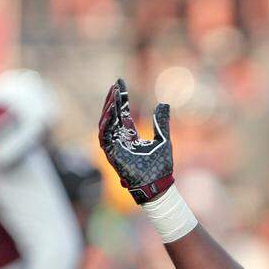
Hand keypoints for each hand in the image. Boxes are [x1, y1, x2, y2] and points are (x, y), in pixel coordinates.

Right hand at [98, 78, 173, 203]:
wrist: (158, 184)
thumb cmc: (161, 166)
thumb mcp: (164, 139)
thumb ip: (161, 122)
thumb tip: (164, 103)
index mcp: (131, 136)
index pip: (123, 114)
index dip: (122, 99)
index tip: (120, 84)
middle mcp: (120, 140)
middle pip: (113, 116)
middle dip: (113, 100)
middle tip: (116, 85)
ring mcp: (114, 147)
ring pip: (106, 124)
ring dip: (109, 109)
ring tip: (114, 95)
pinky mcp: (111, 154)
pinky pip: (105, 136)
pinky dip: (107, 124)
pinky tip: (111, 112)